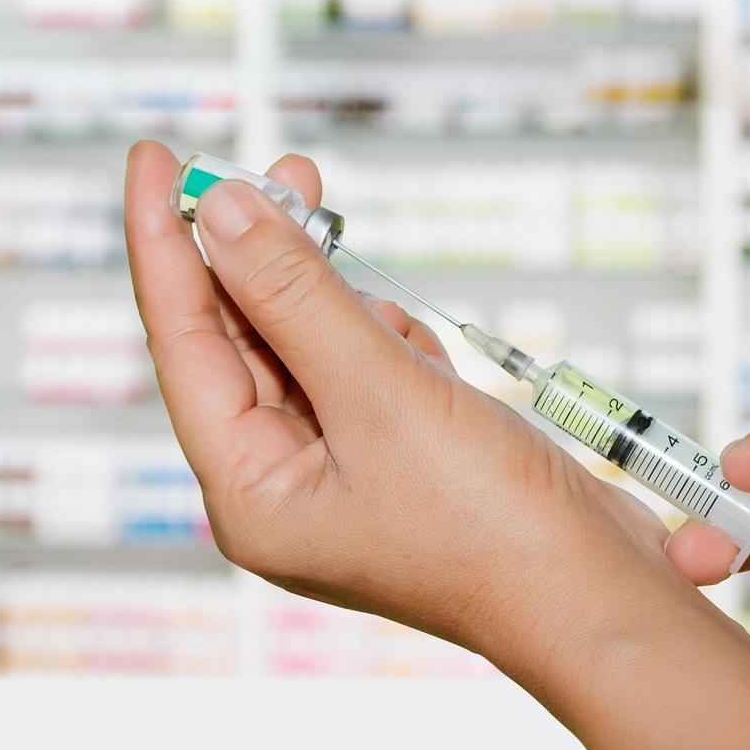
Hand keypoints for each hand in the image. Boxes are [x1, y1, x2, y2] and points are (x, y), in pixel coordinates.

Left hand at [123, 142, 678, 668]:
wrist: (598, 596)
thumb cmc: (490, 525)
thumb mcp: (382, 395)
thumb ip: (296, 298)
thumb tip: (220, 213)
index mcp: (250, 492)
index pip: (182, 343)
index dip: (161, 242)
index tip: (150, 153)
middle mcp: (283, 485)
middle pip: (243, 340)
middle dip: (265, 253)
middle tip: (287, 168)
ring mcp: (344, 472)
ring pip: (309, 348)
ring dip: (334, 293)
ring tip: (364, 259)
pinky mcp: (400, 456)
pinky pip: (365, 370)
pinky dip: (384, 337)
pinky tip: (414, 341)